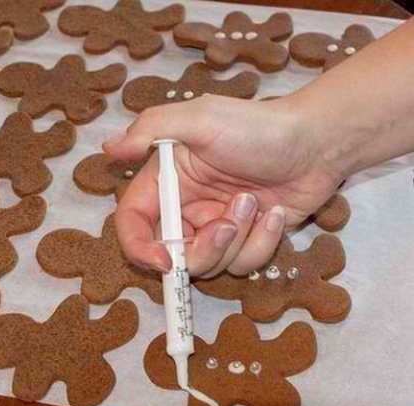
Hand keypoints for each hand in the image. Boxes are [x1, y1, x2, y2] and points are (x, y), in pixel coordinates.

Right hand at [104, 95, 342, 277]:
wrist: (318, 142)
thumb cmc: (258, 127)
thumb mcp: (201, 120)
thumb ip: (151, 130)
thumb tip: (108, 149)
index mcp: (168, 182)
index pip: (134, 222)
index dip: (139, 247)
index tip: (164, 261)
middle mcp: (188, 208)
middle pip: (174, 255)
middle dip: (204, 248)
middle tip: (228, 223)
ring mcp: (218, 226)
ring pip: (210, 264)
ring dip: (237, 238)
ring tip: (256, 203)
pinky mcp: (247, 239)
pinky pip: (243, 264)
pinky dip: (262, 242)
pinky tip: (274, 213)